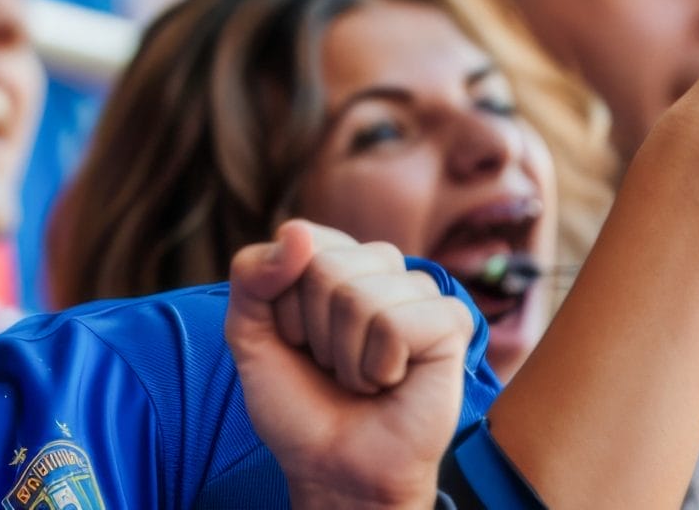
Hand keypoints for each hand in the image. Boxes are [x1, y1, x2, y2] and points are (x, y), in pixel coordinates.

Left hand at [227, 221, 472, 509]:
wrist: (333, 467)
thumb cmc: (297, 401)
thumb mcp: (248, 332)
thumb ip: (251, 274)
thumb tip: (296, 232)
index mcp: (334, 256)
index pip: (298, 237)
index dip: (282, 301)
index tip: (293, 339)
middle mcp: (378, 265)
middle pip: (325, 267)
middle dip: (312, 330)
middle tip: (330, 364)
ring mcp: (417, 291)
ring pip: (359, 297)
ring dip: (346, 356)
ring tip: (360, 376)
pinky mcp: (451, 322)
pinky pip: (397, 323)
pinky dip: (380, 366)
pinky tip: (392, 381)